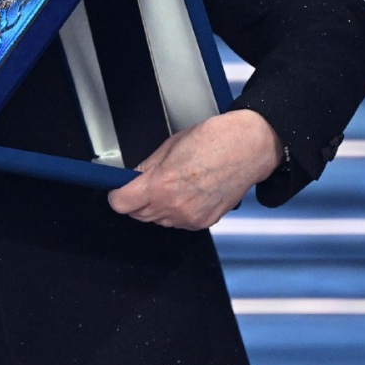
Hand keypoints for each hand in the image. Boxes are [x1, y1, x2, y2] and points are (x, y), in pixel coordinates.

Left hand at [107, 109, 282, 229]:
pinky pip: (179, 223)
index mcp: (161, 185)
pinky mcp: (205, 222)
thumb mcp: (168, 147)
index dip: (117, 194)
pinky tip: (186, 194)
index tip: (118, 189)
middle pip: (138, 214)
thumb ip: (146, 168)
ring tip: (172, 186)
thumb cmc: (213, 141)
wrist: (248, 148)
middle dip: (136, 200)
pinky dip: (176, 212)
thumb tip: (132, 179)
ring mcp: (191, 217)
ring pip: (158, 220)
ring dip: (156, 207)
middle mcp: (175, 206)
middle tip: (145, 184)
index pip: (121, 204)